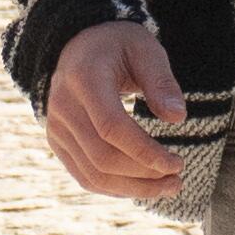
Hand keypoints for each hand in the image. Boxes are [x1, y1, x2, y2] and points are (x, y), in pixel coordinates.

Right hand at [36, 18, 203, 203]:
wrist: (78, 47)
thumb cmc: (118, 46)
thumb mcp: (144, 49)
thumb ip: (161, 81)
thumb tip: (177, 117)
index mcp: (84, 79)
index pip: (111, 127)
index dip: (145, 152)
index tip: (177, 163)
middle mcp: (63, 106)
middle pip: (102, 157)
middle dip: (144, 175)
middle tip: (178, 179)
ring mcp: (56, 127)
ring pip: (93, 174)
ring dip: (133, 188)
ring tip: (167, 187)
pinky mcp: (57, 142)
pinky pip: (84, 175)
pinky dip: (115, 188)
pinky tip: (142, 187)